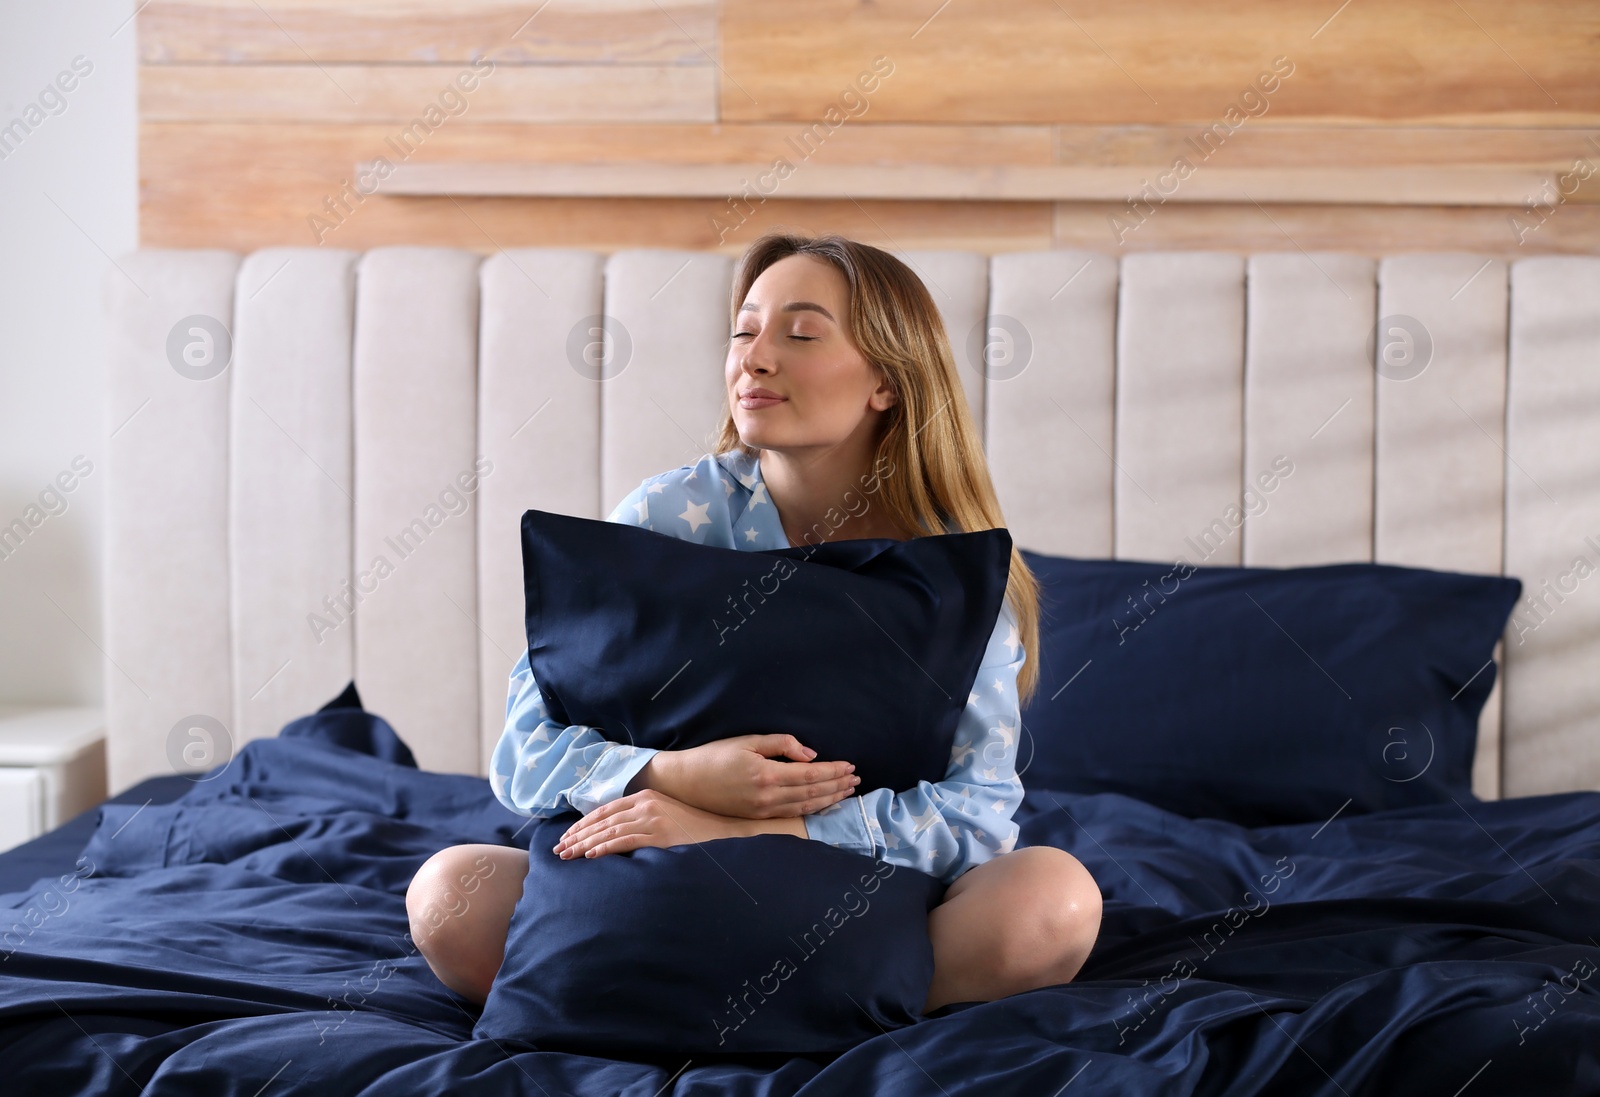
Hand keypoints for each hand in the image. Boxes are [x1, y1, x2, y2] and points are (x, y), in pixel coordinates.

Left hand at [553, 788, 753, 859]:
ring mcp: (653, 818)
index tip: (567, 836)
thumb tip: (615, 832)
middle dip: (577, 835)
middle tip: (558, 849)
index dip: (583, 824)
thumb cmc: (693, 827)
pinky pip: (625, 841)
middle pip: (603, 821)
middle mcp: (646, 804)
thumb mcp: (665, 815)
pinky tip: (590, 855)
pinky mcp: (659, 835)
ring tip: (566, 855)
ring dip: (584, 844)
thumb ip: (642, 818)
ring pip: (609, 832)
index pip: (606, 810)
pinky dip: (605, 849)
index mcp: (646, 796)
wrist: (722, 829)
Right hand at [634, 734, 859, 818]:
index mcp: (766, 774)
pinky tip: (823, 803)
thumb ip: (782, 744)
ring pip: (805, 806)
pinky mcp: (757, 818)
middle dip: (837, 786)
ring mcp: (763, 811)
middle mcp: (767, 796)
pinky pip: (792, 814)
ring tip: (846, 791)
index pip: (811, 774)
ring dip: (829, 799)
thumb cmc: (715, 756)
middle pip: (813, 792)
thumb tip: (811, 755)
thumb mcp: (748, 741)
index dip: (834, 771)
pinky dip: (812, 808)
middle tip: (856, 779)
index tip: (850, 766)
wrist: (687, 782)